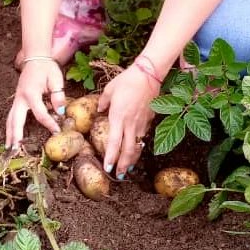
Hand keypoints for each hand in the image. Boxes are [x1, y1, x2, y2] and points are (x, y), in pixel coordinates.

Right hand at [6, 60, 65, 148]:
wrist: (35, 58)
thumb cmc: (46, 67)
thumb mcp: (56, 79)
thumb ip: (58, 95)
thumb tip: (60, 112)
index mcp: (31, 93)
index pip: (40, 113)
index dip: (49, 123)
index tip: (57, 131)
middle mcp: (20, 98)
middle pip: (16, 120)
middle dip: (15, 135)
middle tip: (15, 150)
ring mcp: (17, 99)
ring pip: (10, 119)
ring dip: (9, 133)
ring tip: (9, 148)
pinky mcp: (17, 100)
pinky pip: (12, 115)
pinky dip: (10, 127)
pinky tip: (11, 137)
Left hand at [98, 65, 158, 179]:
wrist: (149, 74)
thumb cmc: (127, 80)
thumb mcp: (109, 89)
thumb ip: (103, 102)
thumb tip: (99, 109)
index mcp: (118, 117)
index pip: (114, 143)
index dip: (111, 157)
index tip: (107, 168)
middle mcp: (130, 123)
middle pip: (128, 150)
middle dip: (123, 165)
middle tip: (118, 175)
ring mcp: (142, 122)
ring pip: (137, 145)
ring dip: (132, 158)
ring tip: (127, 168)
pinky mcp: (150, 119)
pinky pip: (143, 135)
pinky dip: (139, 144)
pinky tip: (136, 148)